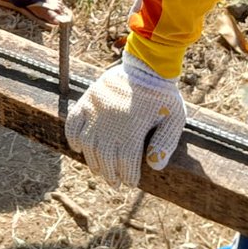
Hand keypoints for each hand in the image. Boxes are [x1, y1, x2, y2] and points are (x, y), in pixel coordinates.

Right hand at [64, 53, 185, 186]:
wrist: (147, 65)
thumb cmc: (163, 95)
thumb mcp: (175, 118)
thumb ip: (166, 143)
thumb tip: (154, 167)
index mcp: (133, 125)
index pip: (126, 161)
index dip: (128, 176)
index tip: (130, 182)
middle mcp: (111, 119)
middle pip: (105, 156)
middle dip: (110, 174)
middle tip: (115, 183)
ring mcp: (96, 108)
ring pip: (88, 143)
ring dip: (93, 161)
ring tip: (100, 171)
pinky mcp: (88, 99)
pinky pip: (73, 121)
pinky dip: (72, 137)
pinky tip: (78, 149)